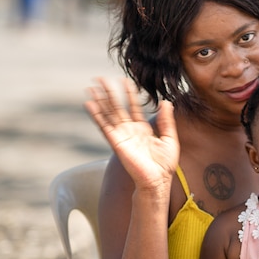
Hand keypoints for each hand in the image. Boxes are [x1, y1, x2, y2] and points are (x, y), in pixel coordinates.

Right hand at [84, 77, 179, 191]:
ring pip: (108, 114)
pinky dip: (96, 114)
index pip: (133, 107)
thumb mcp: (169, 138)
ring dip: (100, 100)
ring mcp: (121, 135)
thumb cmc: (164, 164)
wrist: (158, 180)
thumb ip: (167, 120)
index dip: (129, 94)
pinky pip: (104, 126)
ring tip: (91, 87)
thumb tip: (166, 102)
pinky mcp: (116, 142)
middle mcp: (129, 130)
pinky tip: (89, 103)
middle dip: (110, 93)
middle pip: (117, 107)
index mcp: (142, 129)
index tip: (125, 81)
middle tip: (101, 78)